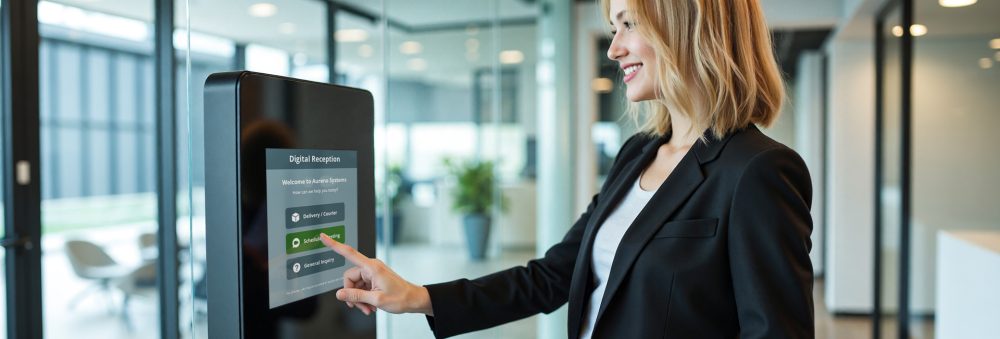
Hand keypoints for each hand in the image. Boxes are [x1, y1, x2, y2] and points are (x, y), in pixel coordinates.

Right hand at [319, 233, 433, 315]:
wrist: (413, 299)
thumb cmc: (401, 297)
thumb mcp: (376, 299)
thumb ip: (356, 296)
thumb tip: (339, 294)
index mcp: (371, 267)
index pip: (349, 253)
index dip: (334, 245)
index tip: (324, 237)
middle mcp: (371, 267)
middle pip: (349, 278)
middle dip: (353, 294)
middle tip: (360, 307)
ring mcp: (372, 273)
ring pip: (355, 285)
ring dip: (359, 298)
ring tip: (368, 308)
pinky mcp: (374, 278)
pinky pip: (362, 287)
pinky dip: (364, 298)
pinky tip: (370, 306)